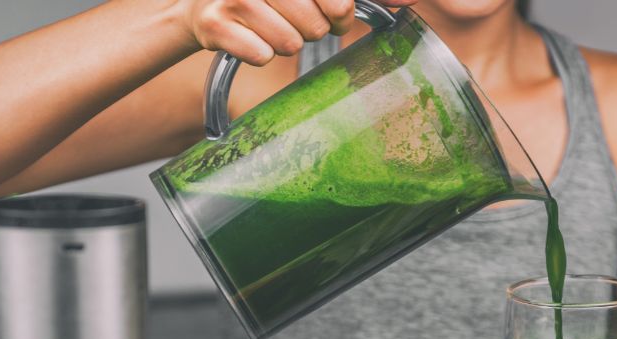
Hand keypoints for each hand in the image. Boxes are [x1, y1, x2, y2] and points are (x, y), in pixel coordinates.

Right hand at [183, 0, 418, 65]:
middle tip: (296, 20)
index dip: (340, 11)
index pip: (340, 1)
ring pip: (291, 43)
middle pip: (319, 23)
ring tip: (271, 27)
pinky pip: (263, 55)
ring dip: (285, 42)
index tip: (332, 11)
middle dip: (313, 28)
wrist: (205, 6)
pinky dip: (260, 54)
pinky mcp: (214, 23)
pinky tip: (250, 38)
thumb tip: (412, 0)